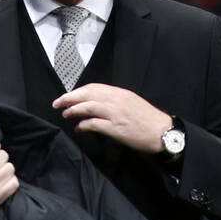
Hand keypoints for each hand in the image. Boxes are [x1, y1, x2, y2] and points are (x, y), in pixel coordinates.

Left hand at [51, 84, 171, 153]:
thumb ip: (116, 102)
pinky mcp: (116, 128)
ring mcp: (116, 114)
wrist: (162, 132)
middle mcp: (117, 100)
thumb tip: (98, 105)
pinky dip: (83, 125)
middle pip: (87, 94)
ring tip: (65, 114)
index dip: (78, 91)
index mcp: (120, 93)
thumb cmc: (148, 120)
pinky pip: (94, 123)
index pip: (94, 87)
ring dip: (73, 110)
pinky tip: (78, 128)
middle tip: (58, 103)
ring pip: (88, 106)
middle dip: (70, 98)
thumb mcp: (132, 104)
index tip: (68, 95)